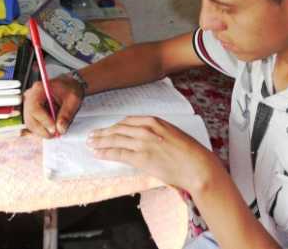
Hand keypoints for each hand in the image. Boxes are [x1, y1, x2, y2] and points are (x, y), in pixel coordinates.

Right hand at [23, 76, 84, 137]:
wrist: (67, 86)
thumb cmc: (70, 89)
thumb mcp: (73, 99)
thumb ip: (67, 113)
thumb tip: (60, 129)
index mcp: (38, 89)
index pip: (35, 108)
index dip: (44, 121)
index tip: (55, 129)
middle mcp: (30, 97)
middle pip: (30, 119)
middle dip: (44, 130)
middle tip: (57, 134)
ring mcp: (29, 106)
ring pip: (31, 124)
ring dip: (44, 131)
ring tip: (58, 130)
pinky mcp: (31, 113)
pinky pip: (34, 125)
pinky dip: (43, 130)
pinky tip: (54, 127)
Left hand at [87, 116, 218, 192]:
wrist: (196, 165)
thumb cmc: (189, 151)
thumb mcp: (172, 133)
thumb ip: (157, 132)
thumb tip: (146, 138)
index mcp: (154, 121)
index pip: (127, 121)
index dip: (114, 126)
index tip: (107, 129)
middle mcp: (146, 129)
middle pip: (118, 129)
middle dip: (103, 133)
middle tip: (92, 136)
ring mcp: (143, 143)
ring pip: (115, 139)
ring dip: (100, 142)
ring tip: (91, 144)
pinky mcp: (141, 158)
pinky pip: (118, 153)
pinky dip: (105, 152)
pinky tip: (98, 153)